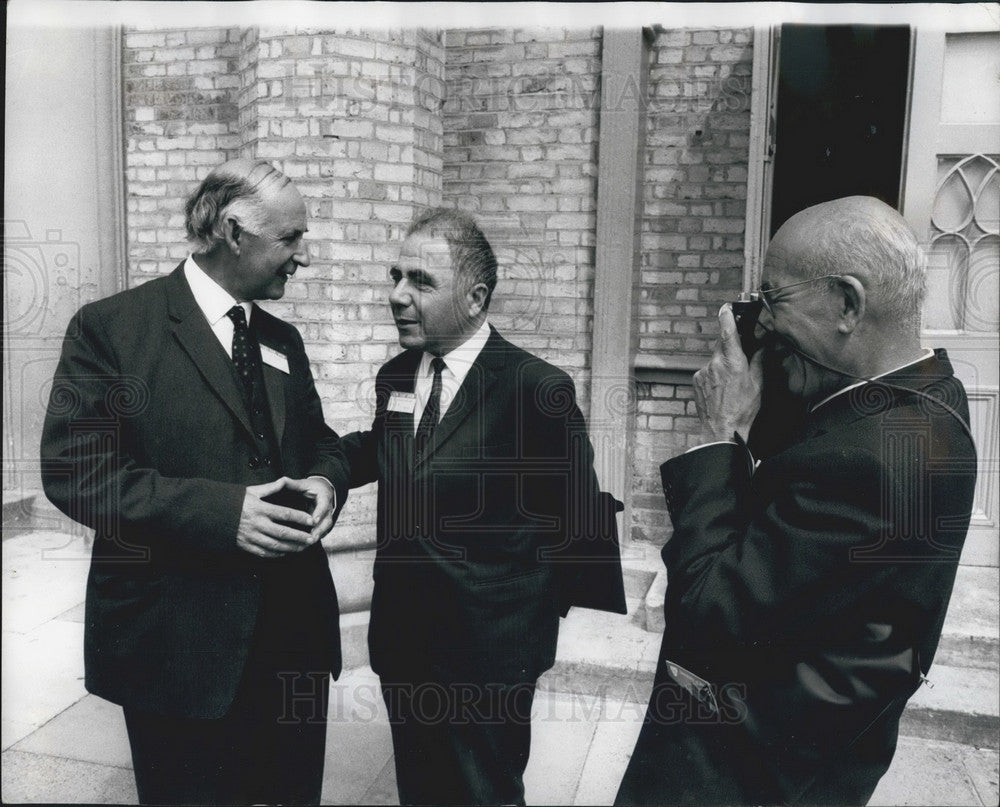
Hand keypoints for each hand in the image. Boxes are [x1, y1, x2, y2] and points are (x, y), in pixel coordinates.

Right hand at [236, 477, 317, 557]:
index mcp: (260, 509)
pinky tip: (286, 552)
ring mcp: (251, 536)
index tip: (311, 520)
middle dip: (299, 536)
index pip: (285, 514)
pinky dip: (277, 554)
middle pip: (283, 532)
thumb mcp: (250, 491)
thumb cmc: (233, 502)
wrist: (213, 515)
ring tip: (303, 547)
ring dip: (291, 547)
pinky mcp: (246, 545)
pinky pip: (264, 553)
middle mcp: (256, 524)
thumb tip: (283, 481)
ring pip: (276, 545)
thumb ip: (269, 488)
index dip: (300, 518)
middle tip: (312, 538)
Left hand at [285, 475, 336, 542]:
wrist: (322, 491)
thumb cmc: (311, 487)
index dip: (319, 513)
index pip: (323, 505)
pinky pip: (320, 533)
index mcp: (324, 497)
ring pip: (324, 529)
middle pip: (326, 521)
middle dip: (319, 530)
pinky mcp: (323, 525)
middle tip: (311, 538)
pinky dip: (313, 539)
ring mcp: (326, 518)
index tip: (314, 520)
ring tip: (306, 545)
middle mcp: (328, 509)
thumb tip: (281, 481)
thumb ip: (292, 484)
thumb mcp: (303, 484)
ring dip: (316, 537)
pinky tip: (303, 546)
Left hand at [693, 304, 763, 443]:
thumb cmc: (742, 410)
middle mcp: (716, 364)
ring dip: (723, 365)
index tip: (727, 307)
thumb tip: (763, 348)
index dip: (727, 317)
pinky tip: (720, 389)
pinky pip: (707, 370)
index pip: (728, 332)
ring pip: (715, 359)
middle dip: (731, 348)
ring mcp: (703, 371)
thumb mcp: (758, 385)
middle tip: (739, 361)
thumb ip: (760, 362)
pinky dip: (714, 374)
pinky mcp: (696, 379)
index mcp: (733, 362)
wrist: (721, 430)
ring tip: (730, 384)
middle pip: (722, 345)